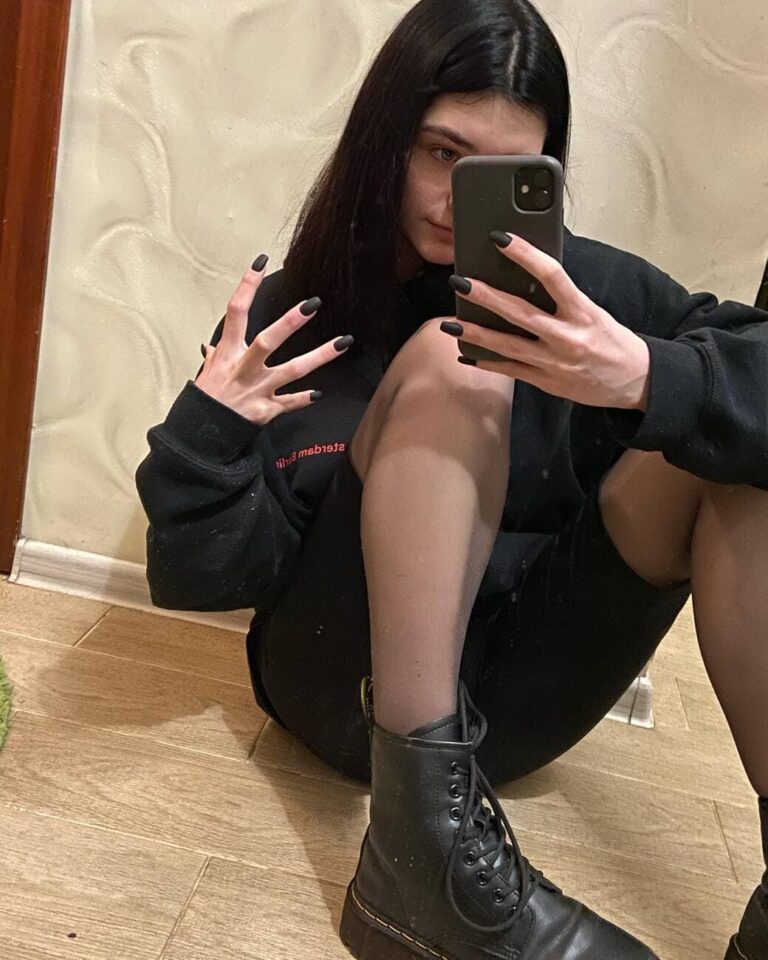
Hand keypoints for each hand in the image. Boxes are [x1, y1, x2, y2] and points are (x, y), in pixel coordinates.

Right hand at [195, 256, 354, 424]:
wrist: (201, 436)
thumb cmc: (206, 400)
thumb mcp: (207, 373)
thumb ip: (215, 356)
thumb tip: (210, 345)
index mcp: (228, 353)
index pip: (236, 313)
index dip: (246, 286)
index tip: (260, 262)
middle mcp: (243, 369)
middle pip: (267, 341)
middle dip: (290, 323)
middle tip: (313, 304)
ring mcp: (257, 390)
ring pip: (291, 371)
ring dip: (319, 357)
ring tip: (344, 342)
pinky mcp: (266, 411)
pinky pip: (289, 403)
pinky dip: (304, 399)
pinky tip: (320, 394)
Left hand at [442, 233, 650, 409]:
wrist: (634, 382)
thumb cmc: (612, 340)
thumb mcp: (593, 311)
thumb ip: (562, 298)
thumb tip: (526, 275)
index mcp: (583, 312)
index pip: (552, 276)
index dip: (524, 255)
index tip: (501, 239)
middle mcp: (568, 338)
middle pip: (520, 313)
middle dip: (486, 297)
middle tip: (460, 281)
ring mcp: (555, 363)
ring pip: (508, 346)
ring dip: (476, 334)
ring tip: (450, 324)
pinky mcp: (546, 382)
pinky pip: (511, 371)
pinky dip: (487, 362)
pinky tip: (466, 353)